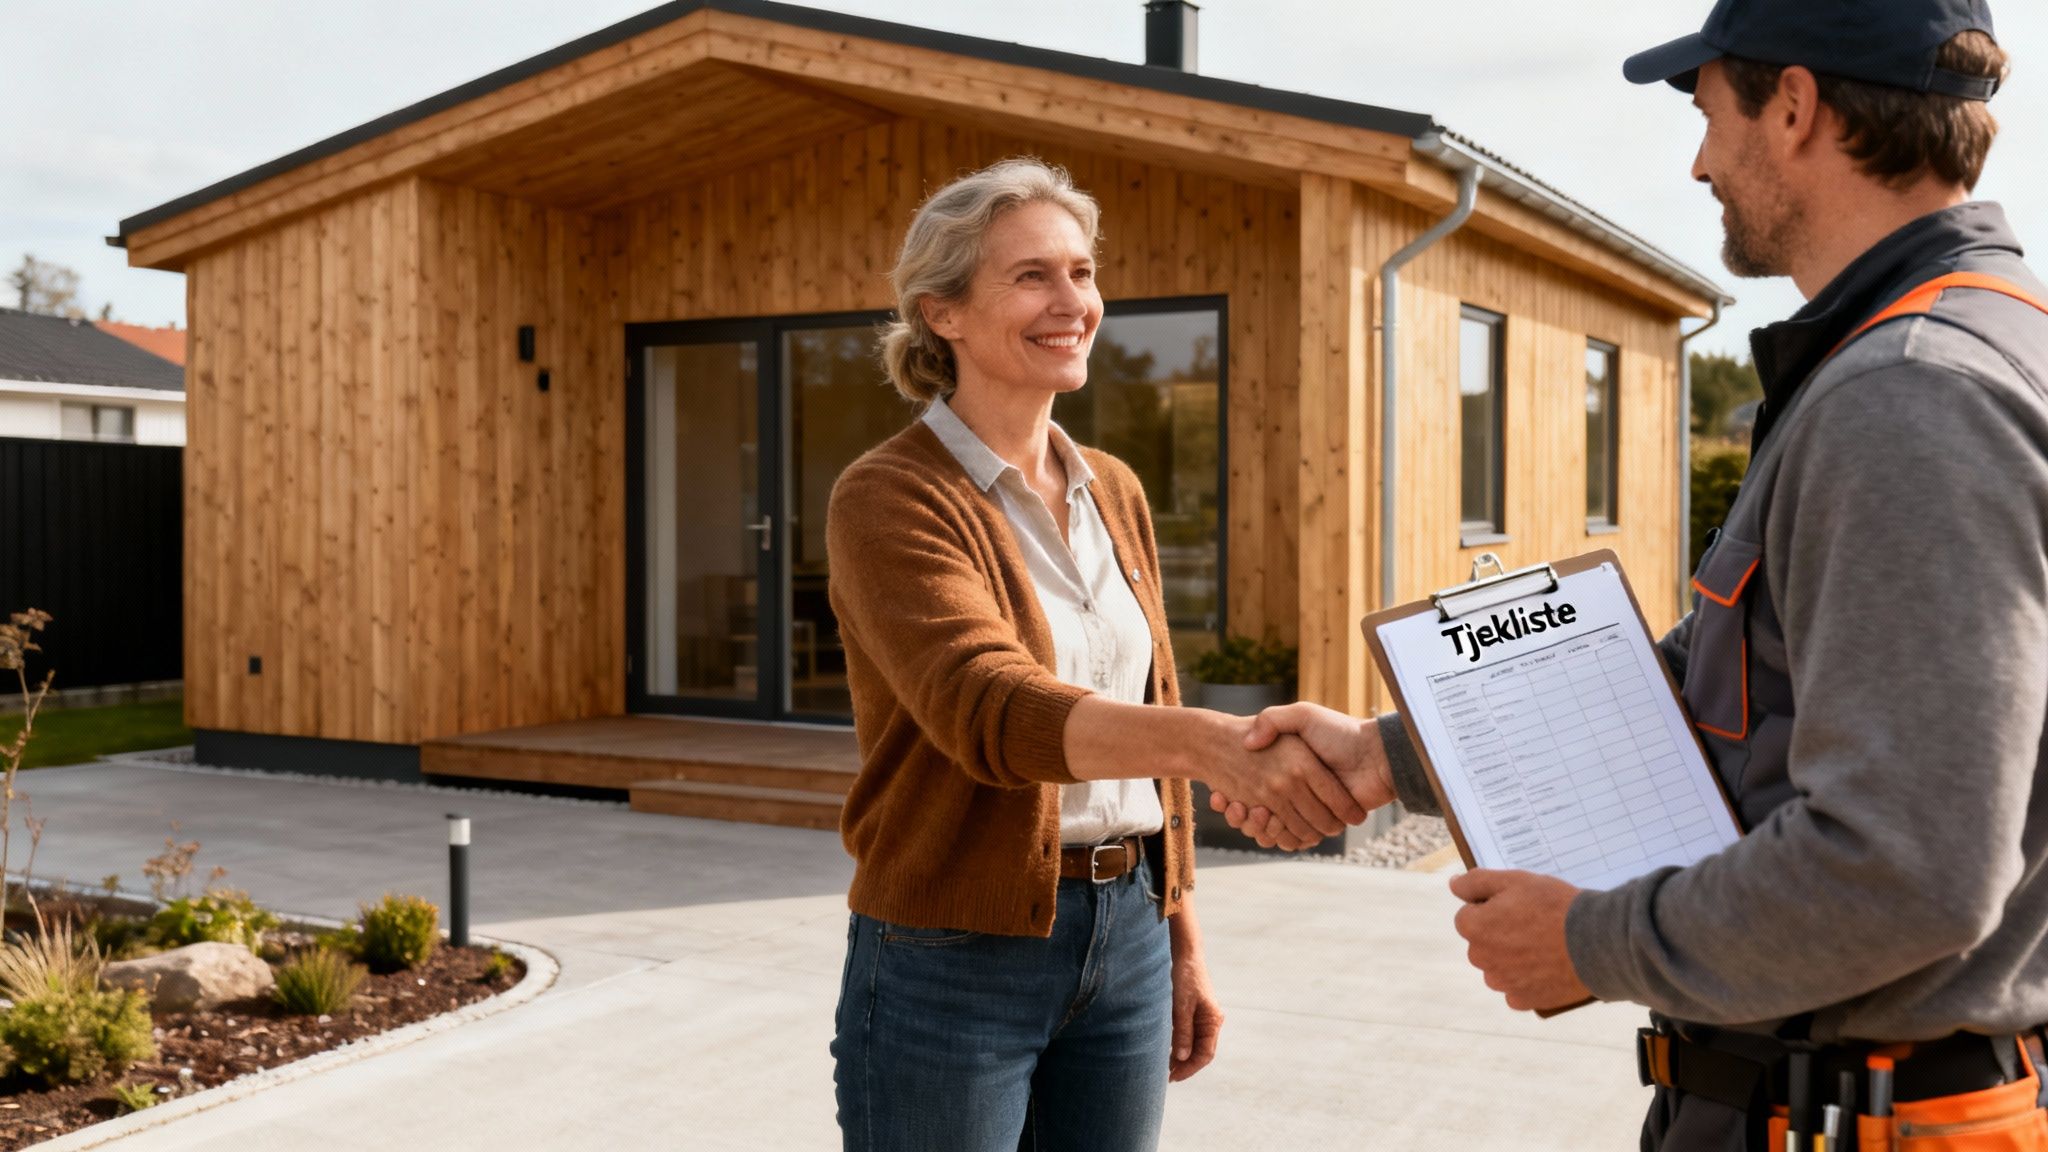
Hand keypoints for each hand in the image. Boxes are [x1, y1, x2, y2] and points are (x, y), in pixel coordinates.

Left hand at [1169, 946, 1222, 1080]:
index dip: (1190, 1068)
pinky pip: (1189, 1035)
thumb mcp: (1181, 1006)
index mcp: (1212, 1021)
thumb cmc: (1185, 977)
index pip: (1205, 1054)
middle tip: (1167, 1076)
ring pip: (1194, 1045)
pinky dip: (1180, 1045)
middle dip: (1186, 1066)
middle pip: (1201, 1052)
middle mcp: (1211, 1022)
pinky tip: (1168, 1050)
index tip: (1173, 1077)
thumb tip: (1181, 1058)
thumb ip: (1182, 1032)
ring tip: (1165, 1067)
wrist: (1185, 954)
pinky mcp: (1194, 1013)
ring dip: (1182, 1057)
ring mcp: (1203, 1017)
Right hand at [1213, 704, 1394, 847]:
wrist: (1376, 754)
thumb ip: (1273, 720)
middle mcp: (1296, 790)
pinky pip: (1290, 837)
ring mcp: (1308, 808)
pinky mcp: (1320, 823)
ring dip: (1255, 825)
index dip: (1236, 794)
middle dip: (1242, 814)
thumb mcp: (1303, 716)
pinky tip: (1260, 820)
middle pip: (1259, 812)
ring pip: (1271, 827)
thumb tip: (1249, 743)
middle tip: (1229, 805)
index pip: (1254, 786)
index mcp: (1291, 768)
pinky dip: (1274, 836)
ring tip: (1242, 810)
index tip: (1221, 794)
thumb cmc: (1341, 732)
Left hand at [1448, 869, 1590, 1012]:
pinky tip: (1546, 967)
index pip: (1468, 915)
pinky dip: (1526, 980)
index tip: (1517, 906)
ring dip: (1511, 959)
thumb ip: (1476, 882)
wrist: (1597, 942)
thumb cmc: (1555, 906)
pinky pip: (1516, 990)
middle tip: (1533, 924)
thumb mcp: (1515, 880)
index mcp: (1474, 927)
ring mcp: (1503, 982)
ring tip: (1543, 946)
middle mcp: (1482, 958)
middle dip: (1499, 934)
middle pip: (1482, 943)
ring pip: (1498, 968)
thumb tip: (1453, 885)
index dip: (1491, 907)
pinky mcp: (1524, 1000)